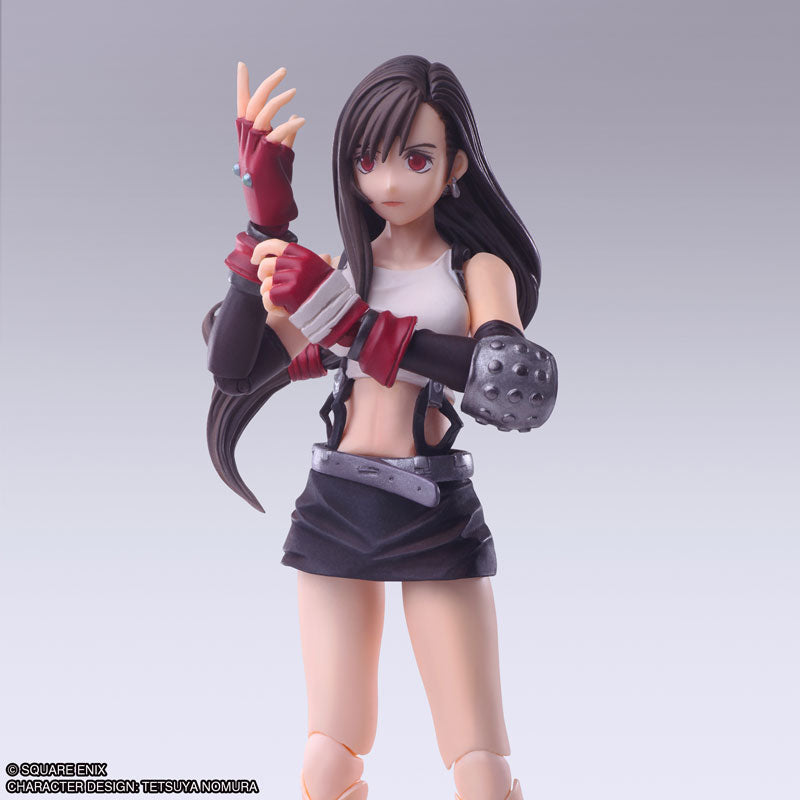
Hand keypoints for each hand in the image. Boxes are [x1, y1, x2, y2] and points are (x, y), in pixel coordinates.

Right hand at [235, 63, 306, 227]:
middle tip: (283, 71)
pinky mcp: (264, 161)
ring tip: (294, 91)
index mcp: (248, 142)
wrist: (272, 215)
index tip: (242, 66)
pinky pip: (275, 135)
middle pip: (251, 106)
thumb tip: (293, 118)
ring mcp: (252, 152)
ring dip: (278, 101)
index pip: (243, 109)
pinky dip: (289, 125)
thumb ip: (286, 137)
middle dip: (265, 86)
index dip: (242, 87)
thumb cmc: (277, 189)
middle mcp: (246, 144)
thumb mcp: (282, 158)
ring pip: (260, 116)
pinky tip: (301, 120)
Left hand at [253, 239, 332, 315]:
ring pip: (267, 283)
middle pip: (266, 265)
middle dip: (263, 275)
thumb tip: (326, 256)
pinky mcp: (290, 292)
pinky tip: (282, 308)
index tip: (255, 259)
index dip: (260, 250)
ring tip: (282, 300)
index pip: (275, 245)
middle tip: (269, 285)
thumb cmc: (325, 292)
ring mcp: (294, 277)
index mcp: (304, 255)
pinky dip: (272, 305)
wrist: (335, 308)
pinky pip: (269, 297)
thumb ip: (312, 263)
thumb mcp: (320, 271)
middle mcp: (299, 263)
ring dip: (270, 293)